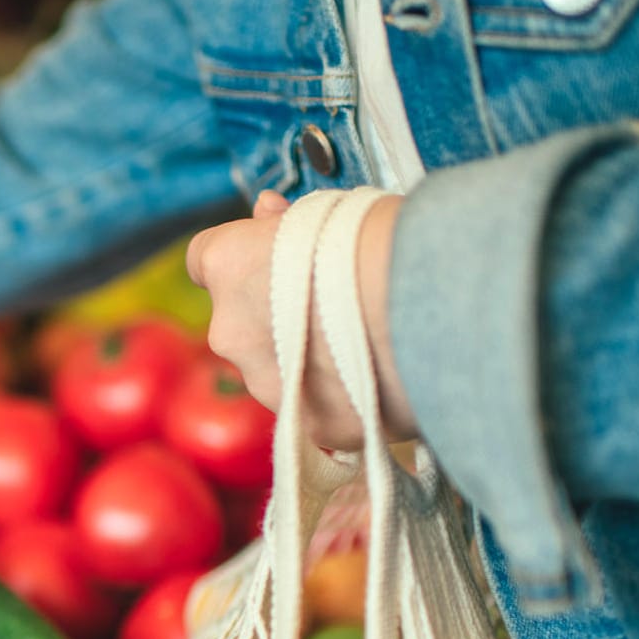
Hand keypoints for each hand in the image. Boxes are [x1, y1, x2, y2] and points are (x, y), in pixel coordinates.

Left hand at [186, 190, 417, 449]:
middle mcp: (231, 331)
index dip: (240, 261)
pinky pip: (319, 410)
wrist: (433, 309)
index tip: (268, 259)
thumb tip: (267, 213)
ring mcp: (266, 385)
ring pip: (277, 371)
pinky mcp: (310, 427)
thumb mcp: (328, 212)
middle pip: (243, 323)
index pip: (205, 261)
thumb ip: (283, 223)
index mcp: (228, 266)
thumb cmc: (384, 243)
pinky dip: (343, 399)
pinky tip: (383, 379)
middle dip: (277, 316)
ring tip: (369, 343)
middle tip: (336, 304)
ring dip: (308, 361)